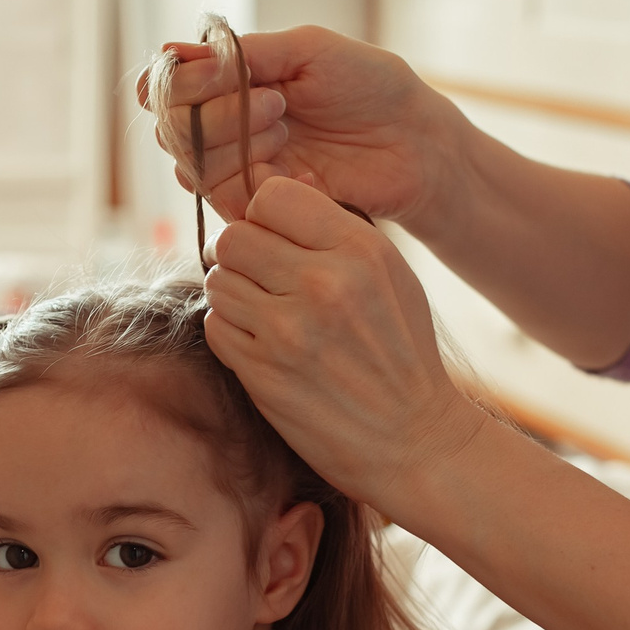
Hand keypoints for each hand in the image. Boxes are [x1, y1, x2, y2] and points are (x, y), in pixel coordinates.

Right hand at [139, 26, 476, 232]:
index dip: (180, 84)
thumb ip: (241, 53)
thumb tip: (170, 53)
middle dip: (217, 113)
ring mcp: (238, 168)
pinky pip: (225, 201)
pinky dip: (256, 179)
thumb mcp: (307, 50)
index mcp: (229, 80)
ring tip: (289, 130)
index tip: (223, 75)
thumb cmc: (370, 86)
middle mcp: (223, 125)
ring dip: (237, 143)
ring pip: (191, 167)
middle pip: (170, 129)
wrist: (415, 144)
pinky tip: (300, 168)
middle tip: (278, 103)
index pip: (165, 87)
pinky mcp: (259, 206)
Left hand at [204, 175, 489, 511]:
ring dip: (233, 295)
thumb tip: (269, 190)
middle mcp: (323, 284)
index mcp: (360, 250)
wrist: (413, 440)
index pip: (272, 196)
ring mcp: (288, 331)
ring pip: (217, 282)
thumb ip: (334, 231)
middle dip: (239, 255)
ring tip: (266, 313)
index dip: (264, 216)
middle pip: (232, 238)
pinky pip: (216, 326)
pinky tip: (264, 345)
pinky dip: (231, 332)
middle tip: (258, 276)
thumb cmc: (400, 352)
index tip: (274, 238)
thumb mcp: (390, 275)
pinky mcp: (262, 373)